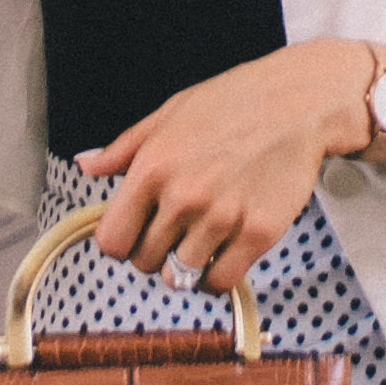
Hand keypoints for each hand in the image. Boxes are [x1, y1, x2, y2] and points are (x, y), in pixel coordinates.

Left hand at [77, 44, 376, 295]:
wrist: (298, 102)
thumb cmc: (233, 102)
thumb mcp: (169, 114)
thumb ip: (124, 148)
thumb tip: (87, 166)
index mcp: (152, 168)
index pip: (111, 242)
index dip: (120, 241)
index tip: (134, 233)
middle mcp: (183, 197)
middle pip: (143, 262)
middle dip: (153, 251)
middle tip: (173, 231)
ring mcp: (222, 218)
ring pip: (179, 277)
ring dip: (184, 265)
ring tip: (198, 241)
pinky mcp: (258, 233)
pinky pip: (221, 282)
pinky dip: (216, 276)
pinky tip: (221, 253)